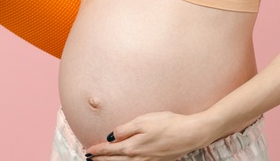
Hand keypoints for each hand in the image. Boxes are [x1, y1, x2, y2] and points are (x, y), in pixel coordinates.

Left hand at [85, 111, 217, 160]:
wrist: (190, 134)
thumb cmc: (168, 124)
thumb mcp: (143, 121)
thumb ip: (125, 129)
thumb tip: (111, 136)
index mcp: (132, 146)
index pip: (109, 149)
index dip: (98, 150)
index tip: (89, 150)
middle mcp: (138, 158)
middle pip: (114, 160)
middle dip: (101, 159)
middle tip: (91, 158)